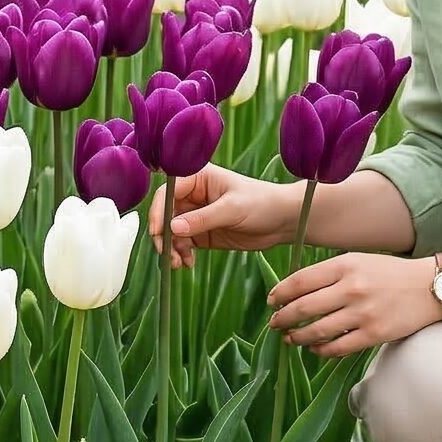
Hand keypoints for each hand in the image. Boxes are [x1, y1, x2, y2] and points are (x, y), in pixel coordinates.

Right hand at [149, 167, 288, 266]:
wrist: (283, 221)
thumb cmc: (261, 203)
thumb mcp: (232, 209)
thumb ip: (203, 218)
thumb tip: (172, 228)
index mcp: (197, 178)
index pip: (167, 192)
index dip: (159, 211)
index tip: (159, 231)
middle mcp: (192, 195)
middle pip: (164, 214)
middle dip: (163, 235)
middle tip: (167, 254)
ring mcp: (195, 215)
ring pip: (171, 232)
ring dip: (171, 248)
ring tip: (179, 264)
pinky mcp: (201, 233)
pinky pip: (182, 244)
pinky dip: (181, 254)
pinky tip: (188, 263)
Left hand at [268, 253, 440, 356]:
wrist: (429, 287)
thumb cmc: (388, 273)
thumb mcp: (358, 261)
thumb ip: (329, 273)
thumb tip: (294, 289)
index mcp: (345, 265)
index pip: (300, 281)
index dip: (280, 293)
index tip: (272, 301)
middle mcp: (352, 288)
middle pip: (303, 307)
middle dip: (282, 318)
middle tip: (274, 323)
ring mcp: (363, 313)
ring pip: (316, 330)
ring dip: (297, 337)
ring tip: (290, 338)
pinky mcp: (374, 334)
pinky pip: (337, 347)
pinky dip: (321, 350)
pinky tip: (314, 348)